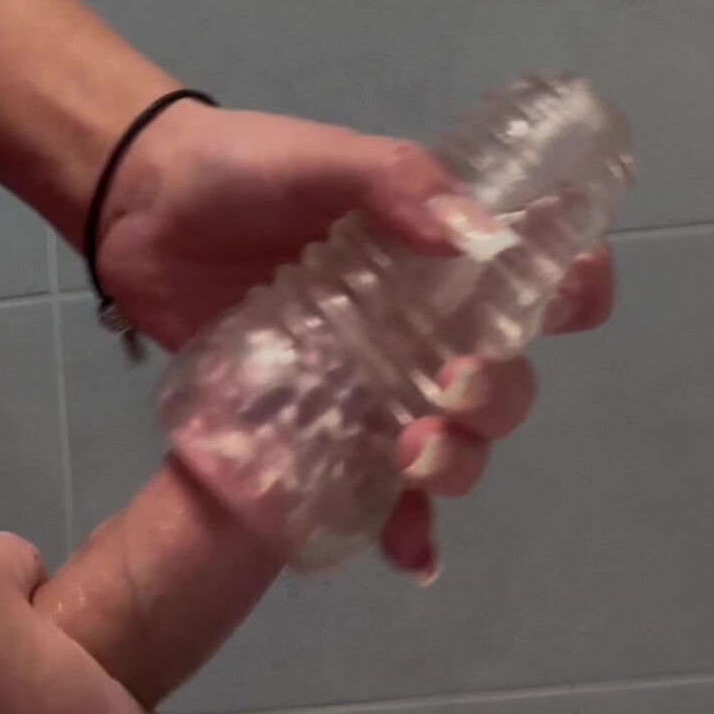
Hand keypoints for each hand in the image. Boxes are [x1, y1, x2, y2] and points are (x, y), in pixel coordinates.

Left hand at [96, 101, 613, 579]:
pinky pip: (377, 493)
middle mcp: (423, 326)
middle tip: (449, 393)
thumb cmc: (239, 170)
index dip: (574, 294)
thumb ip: (393, 184)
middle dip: (498, 399)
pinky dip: (404, 528)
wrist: (139, 210)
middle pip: (504, 378)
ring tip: (412, 461)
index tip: (566, 305)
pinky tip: (408, 555)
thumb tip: (476, 237)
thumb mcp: (321, 158)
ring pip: (453, 442)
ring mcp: (373, 383)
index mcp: (439, 256)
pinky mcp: (318, 428)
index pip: (538, 278)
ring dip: (457, 463)